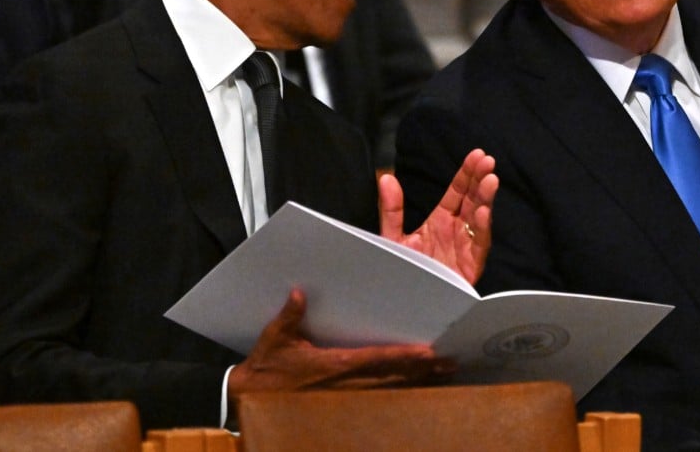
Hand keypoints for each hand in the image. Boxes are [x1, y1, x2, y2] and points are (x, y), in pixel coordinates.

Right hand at [228, 289, 455, 407]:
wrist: (248, 401)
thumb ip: (290, 317)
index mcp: (334, 366)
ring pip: (391, 391)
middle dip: (423, 371)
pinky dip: (401, 393)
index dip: (404, 357)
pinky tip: (418, 389)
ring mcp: (347, 398)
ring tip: (444, 374)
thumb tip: (299, 293)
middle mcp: (347, 385)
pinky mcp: (343, 406)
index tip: (428, 352)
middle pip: (393, 377)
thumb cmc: (265, 369)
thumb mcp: (274, 340)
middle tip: (451, 363)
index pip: (376, 359)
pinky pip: (379, 399)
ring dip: (418, 383)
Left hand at [379, 148, 496, 284]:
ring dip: (486, 199)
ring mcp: (465, 248)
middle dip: (480, 180)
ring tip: (490, 180)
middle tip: (487, 161)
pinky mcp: (470, 266)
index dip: (466, 173)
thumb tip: (386, 177)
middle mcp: (456, 231)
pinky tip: (484, 213)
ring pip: (480, 219)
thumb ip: (392, 209)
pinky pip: (479, 246)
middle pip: (472, 200)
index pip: (457, 192)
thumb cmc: (403, 271)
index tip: (476, 155)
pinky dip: (482, 229)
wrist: (405, 305)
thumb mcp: (394, 237)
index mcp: (441, 221)